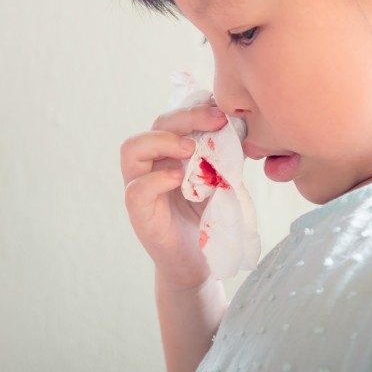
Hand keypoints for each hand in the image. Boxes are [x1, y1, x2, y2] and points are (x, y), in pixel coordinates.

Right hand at [121, 102, 229, 290]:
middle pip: (156, 125)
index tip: (222, 108)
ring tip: (190, 148)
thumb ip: (223, 156)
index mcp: (170, 152)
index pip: (175, 117)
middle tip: (216, 119)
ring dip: (162, 141)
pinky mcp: (139, 214)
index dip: (195, 107)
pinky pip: (136, 190)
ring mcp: (140, 187)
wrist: (202, 264)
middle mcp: (151, 164)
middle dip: (186, 116)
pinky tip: (178, 179)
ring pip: (132, 149)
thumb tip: (239, 127)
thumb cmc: (209, 220)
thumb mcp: (221, 181)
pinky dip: (156, 180)